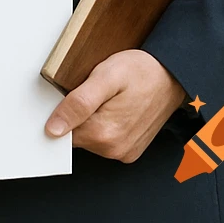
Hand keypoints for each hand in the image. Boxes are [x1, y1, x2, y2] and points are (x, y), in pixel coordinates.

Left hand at [44, 50, 184, 162]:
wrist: (171, 75)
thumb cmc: (140, 71)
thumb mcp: (104, 77)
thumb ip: (78, 103)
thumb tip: (53, 129)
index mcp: (104, 134)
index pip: (61, 132)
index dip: (60, 111)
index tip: (69, 95)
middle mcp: (114, 149)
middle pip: (75, 136)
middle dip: (76, 114)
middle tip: (92, 91)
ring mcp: (124, 151)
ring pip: (89, 138)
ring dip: (90, 119)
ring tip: (104, 98)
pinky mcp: (130, 149)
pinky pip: (105, 140)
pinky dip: (103, 125)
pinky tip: (112, 108)